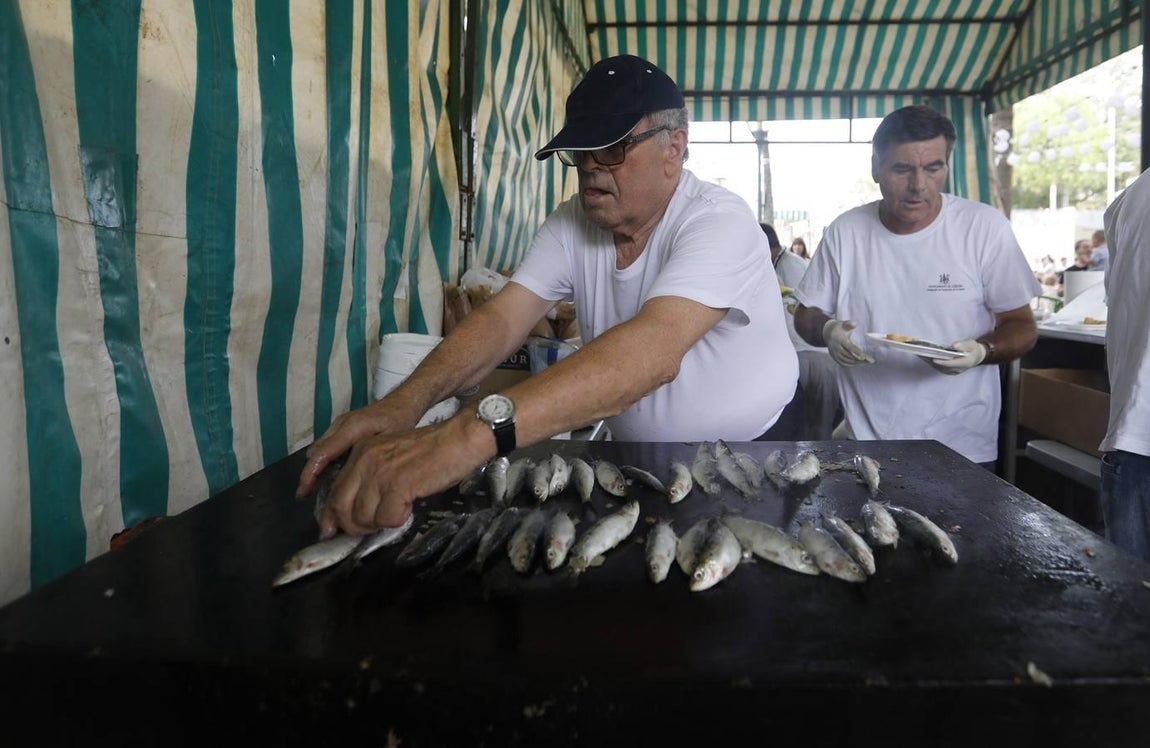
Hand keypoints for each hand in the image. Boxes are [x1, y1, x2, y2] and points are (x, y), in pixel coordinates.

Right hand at [296, 401, 414, 498]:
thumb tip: (355, 478)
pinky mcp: (341, 427)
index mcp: (352, 427)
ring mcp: (339, 424)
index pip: (324, 452)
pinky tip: (329, 476)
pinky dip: (323, 460)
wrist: (402, 402)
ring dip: (315, 467)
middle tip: (307, 494)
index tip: (303, 490)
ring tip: (315, 489)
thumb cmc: (399, 420)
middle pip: (316, 451)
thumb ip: (372, 456)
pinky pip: (326, 445)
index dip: (311, 473)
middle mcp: (340, 424)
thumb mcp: (390, 439)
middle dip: (309, 473)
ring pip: (319, 448)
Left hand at [317, 417, 483, 538]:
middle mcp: (365, 460)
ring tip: (399, 511)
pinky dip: (399, 520)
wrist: (459, 439)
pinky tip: (410, 506)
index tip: (331, 531)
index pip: (335, 490)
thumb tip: (359, 510)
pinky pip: (387, 519)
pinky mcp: (397, 485)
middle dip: (353, 526)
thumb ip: (372, 477)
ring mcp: (380, 472)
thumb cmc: (433, 450)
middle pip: (342, 507)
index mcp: (361, 452)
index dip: (332, 516)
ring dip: (380, 523)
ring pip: (364, 517)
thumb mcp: (392, 456)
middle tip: (368, 531)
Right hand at [823, 319, 874, 366]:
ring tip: (867, 362)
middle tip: (871, 361)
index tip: (865, 357)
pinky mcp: (835, 358)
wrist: (828, 334)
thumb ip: (849, 324)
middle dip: (860, 359)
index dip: (857, 352)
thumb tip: (854, 324)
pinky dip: (852, 365)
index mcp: (839, 340)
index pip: (849, 347)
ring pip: (847, 361)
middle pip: (849, 356)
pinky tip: (859, 364)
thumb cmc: (839, 328)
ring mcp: (835, 354)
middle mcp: (836, 348)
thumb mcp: (843, 324)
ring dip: (857, 363)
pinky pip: (844, 364)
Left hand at [926, 339, 986, 374]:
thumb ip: (963, 345)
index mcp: (965, 363)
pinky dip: (934, 364)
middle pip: (944, 367)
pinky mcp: (950, 371)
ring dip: (932, 363)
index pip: (951, 364)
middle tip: (924, 355)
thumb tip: (954, 346)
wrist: (976, 356)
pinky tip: (927, 358)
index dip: (942, 362)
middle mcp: (959, 369)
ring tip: (923, 356)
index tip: (933, 358)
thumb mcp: (971, 344)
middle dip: (934, 361)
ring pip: (941, 368)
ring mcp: (954, 372)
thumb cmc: (973, 348)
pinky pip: (941, 368)